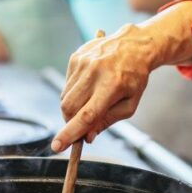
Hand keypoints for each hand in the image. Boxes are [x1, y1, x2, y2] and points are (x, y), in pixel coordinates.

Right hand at [51, 24, 154, 150]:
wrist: (134, 46)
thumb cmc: (134, 78)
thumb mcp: (129, 104)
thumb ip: (107, 121)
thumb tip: (87, 136)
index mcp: (112, 86)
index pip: (86, 115)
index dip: (70, 133)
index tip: (57, 146)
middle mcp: (95, 72)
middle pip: (69, 108)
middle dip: (70, 122)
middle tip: (81, 125)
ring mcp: (83, 63)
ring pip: (65, 97)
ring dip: (72, 108)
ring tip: (90, 100)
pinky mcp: (75, 58)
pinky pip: (66, 85)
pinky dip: (74, 92)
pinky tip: (89, 85)